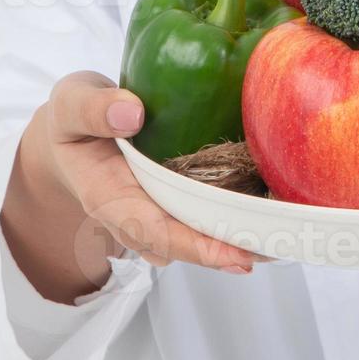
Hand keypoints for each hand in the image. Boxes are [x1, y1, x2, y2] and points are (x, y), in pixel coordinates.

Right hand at [1, 71, 257, 301]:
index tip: (235, 256)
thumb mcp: (71, 103)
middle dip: (231, 249)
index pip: (154, 231)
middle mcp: (140, 215)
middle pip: (187, 242)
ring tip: (288, 238)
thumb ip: (92, 107)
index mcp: (109, 199)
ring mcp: (161, 211)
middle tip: (279, 249)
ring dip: (242, 239)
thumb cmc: (74, 121)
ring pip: (202, 233)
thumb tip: (131, 113)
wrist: (72, 137)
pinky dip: (240, 216)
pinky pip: (209, 213)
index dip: (195, 246)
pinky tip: (277, 214)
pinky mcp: (178, 199)